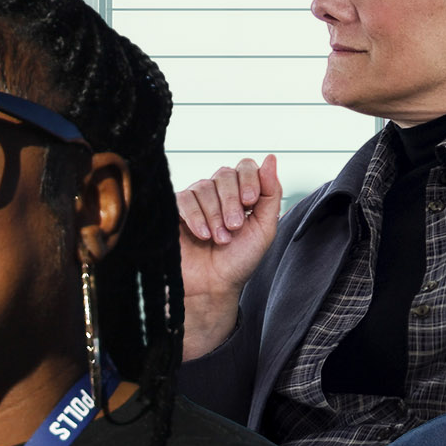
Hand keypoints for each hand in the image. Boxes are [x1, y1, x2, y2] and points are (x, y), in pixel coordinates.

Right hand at [175, 154, 282, 359]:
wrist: (212, 286)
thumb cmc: (239, 260)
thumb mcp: (264, 228)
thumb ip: (270, 194)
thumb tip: (270, 158)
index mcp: (241, 192)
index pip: (245, 166)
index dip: (249, 179)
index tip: (250, 202)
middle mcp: (218, 191)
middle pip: (225, 174)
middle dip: (232, 200)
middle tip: (235, 227)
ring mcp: (196, 199)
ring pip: (204, 186)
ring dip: (215, 215)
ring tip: (220, 239)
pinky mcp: (175, 210)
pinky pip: (184, 198)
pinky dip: (195, 217)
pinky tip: (203, 235)